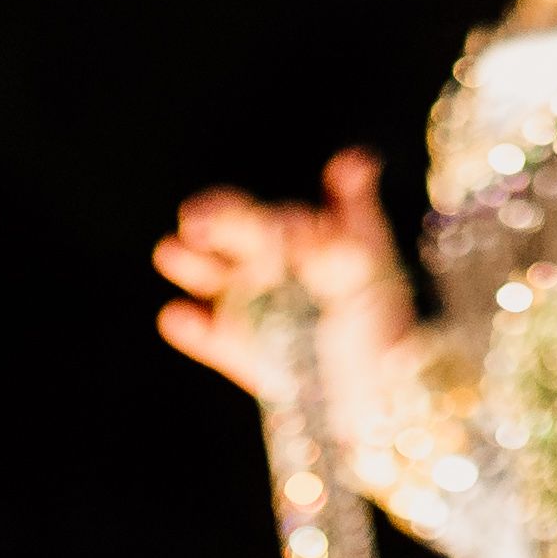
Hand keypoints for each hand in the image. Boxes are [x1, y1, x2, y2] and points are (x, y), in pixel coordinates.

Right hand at [151, 149, 421, 413]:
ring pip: (221, 281)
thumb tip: (355, 159)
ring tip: (169, 251)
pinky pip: (217, 339)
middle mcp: (285, 271)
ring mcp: (264, 313)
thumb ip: (353, 216)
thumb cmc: (388, 322)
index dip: (259, 218)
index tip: (254, 220)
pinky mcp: (250, 356)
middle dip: (216, 226)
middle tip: (193, 219)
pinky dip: (196, 329)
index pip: (280, 221)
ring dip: (195, 265)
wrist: (387, 398)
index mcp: (316, 243)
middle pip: (242, 240)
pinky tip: (175, 316)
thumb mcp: (374, 262)